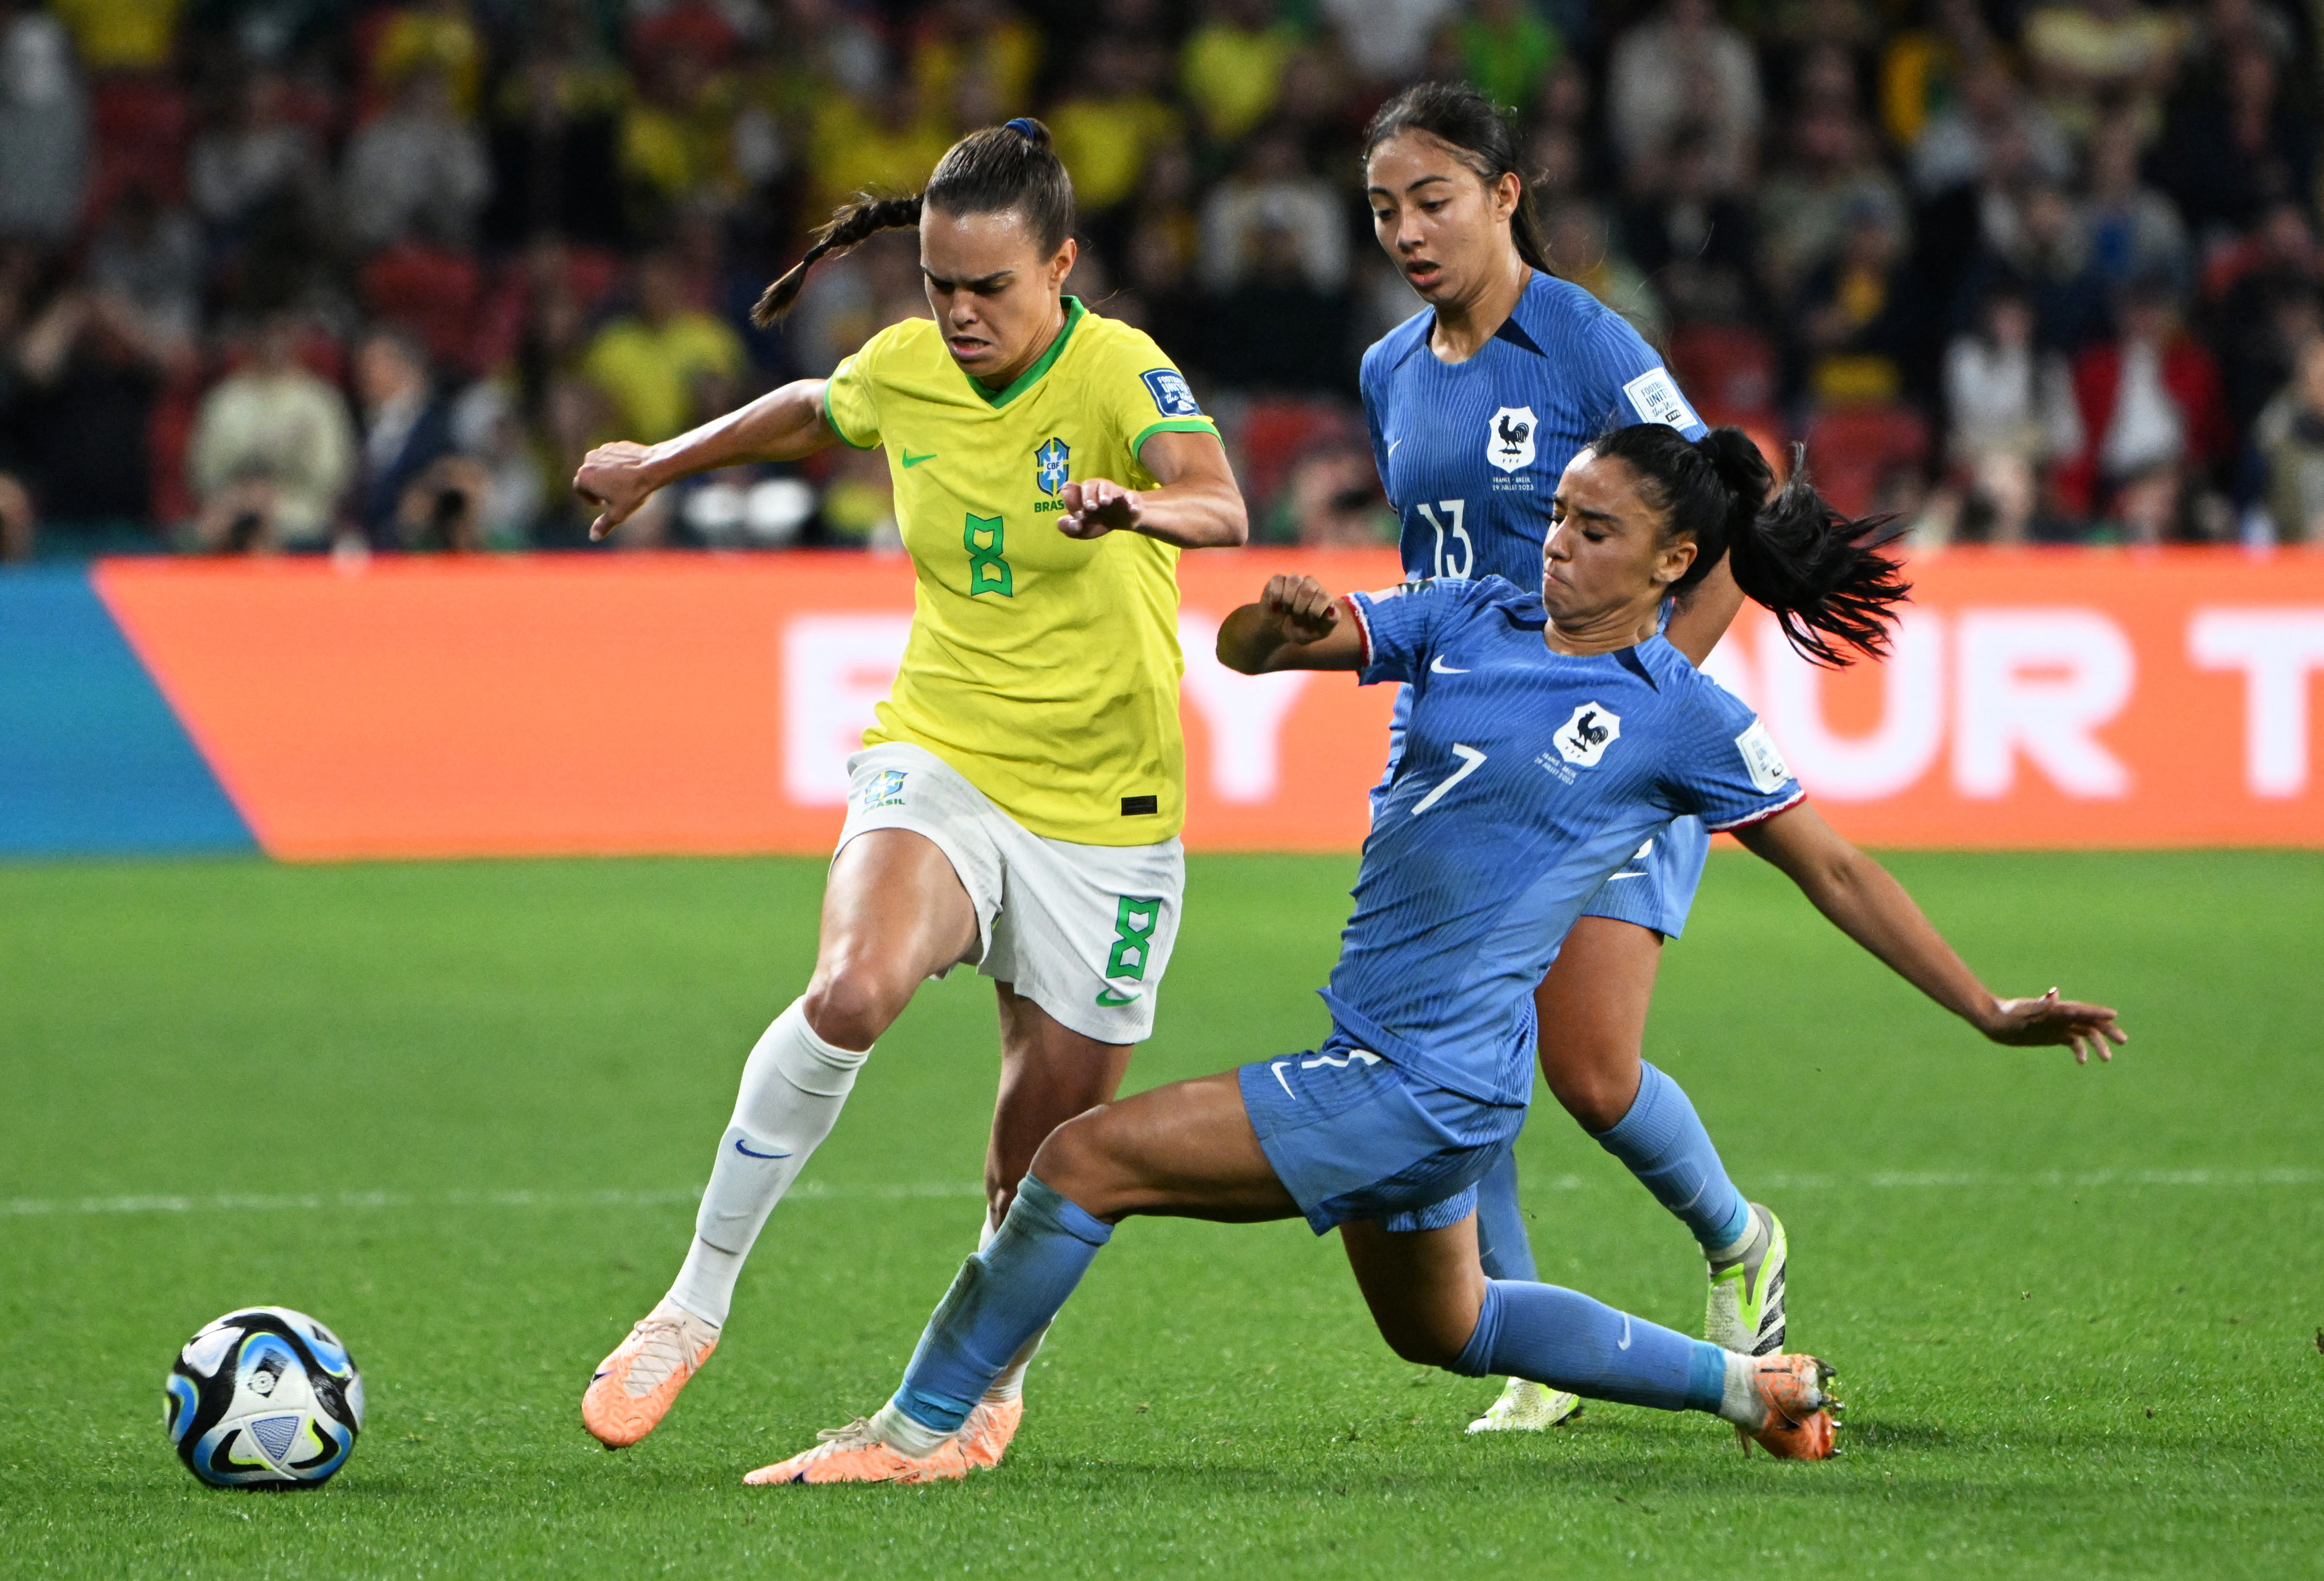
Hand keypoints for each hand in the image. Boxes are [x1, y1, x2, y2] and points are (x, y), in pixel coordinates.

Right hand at [574, 441, 660, 540]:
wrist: (652, 467)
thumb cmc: (633, 491)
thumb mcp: (618, 513)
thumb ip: (603, 525)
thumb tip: (593, 537)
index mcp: (584, 477)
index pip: (579, 489)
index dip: (589, 498)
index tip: (601, 504)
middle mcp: (588, 461)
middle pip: (587, 477)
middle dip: (596, 488)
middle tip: (611, 496)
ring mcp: (601, 451)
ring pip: (598, 467)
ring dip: (604, 476)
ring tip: (620, 485)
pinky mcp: (613, 445)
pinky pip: (609, 458)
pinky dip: (614, 466)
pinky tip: (627, 474)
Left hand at [1057, 478, 1139, 538]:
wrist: (1125, 519)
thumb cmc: (1098, 521)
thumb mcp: (1081, 530)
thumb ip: (1068, 528)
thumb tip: (1071, 522)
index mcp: (1080, 495)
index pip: (1070, 489)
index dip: (1071, 500)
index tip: (1077, 515)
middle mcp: (1095, 490)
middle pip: (1089, 484)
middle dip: (1088, 495)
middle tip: (1090, 508)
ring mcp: (1113, 493)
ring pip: (1107, 486)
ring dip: (1105, 493)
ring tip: (1105, 502)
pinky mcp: (1129, 498)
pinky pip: (1131, 496)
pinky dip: (1132, 501)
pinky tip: (1132, 509)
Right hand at [1259, 573, 1339, 643]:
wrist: (1277, 632)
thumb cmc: (1300, 631)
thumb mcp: (1318, 632)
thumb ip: (1330, 622)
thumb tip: (1332, 609)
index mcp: (1323, 596)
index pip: (1325, 596)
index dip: (1315, 610)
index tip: (1310, 619)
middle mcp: (1311, 585)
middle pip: (1308, 588)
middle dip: (1300, 607)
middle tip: (1296, 616)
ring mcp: (1295, 581)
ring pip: (1294, 579)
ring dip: (1288, 599)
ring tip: (1287, 610)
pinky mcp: (1278, 580)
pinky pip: (1278, 580)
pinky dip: (1276, 595)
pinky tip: (1275, 605)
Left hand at [1978, 989, 2126, 1065]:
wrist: (1996, 1021)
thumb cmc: (2008, 1014)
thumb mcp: (2023, 1011)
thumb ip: (2041, 1005)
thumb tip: (2054, 994)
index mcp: (2057, 1009)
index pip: (2082, 1010)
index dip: (2097, 1012)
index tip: (2114, 1015)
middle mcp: (2062, 1016)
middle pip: (2090, 1021)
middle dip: (2107, 1030)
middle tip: (2123, 1041)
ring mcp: (2059, 1026)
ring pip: (2085, 1033)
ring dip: (2098, 1044)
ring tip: (2107, 1059)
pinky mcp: (2055, 1035)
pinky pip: (2073, 1042)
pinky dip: (2080, 1050)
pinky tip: (2082, 1062)